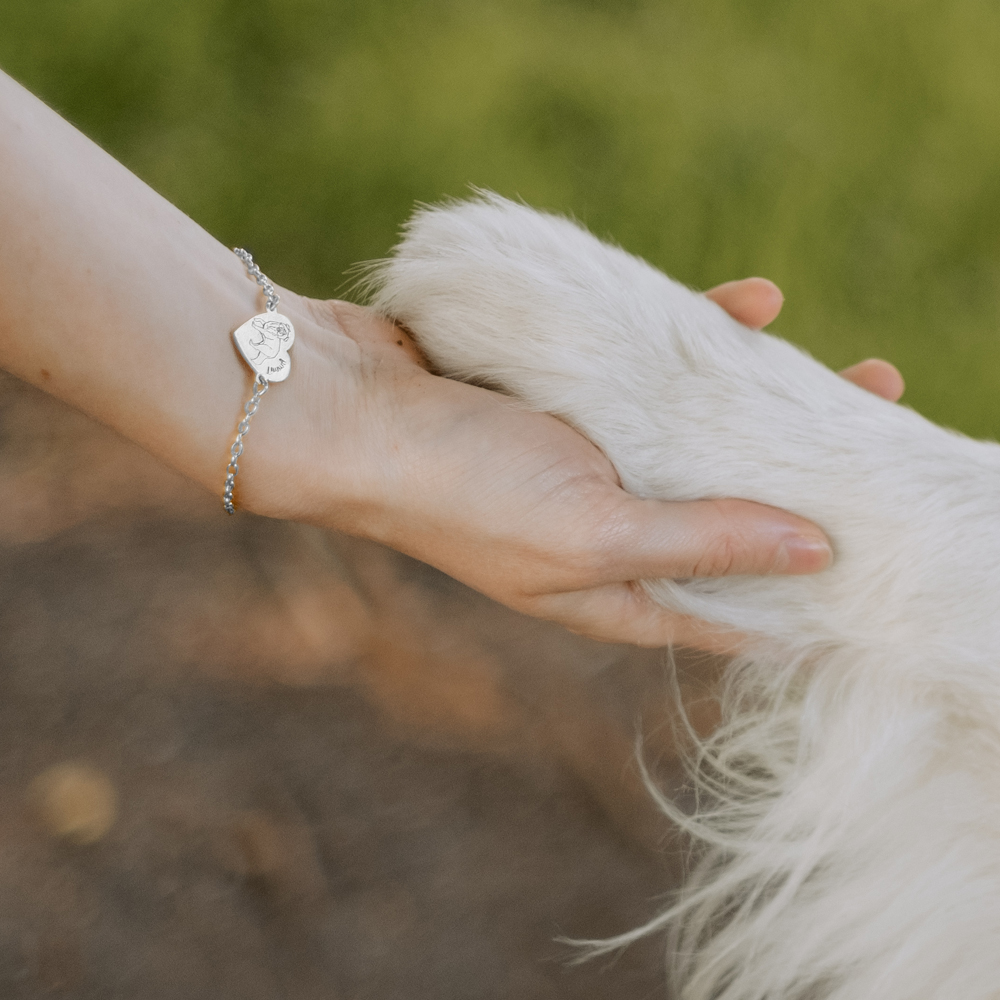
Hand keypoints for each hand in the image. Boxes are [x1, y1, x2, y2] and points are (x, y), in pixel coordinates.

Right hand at [248, 279, 901, 649]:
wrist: (344, 404)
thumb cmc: (459, 488)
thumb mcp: (592, 529)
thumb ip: (702, 542)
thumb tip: (816, 554)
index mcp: (613, 588)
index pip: (732, 606)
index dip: (805, 583)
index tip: (873, 544)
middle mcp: (608, 531)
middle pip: (726, 510)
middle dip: (801, 475)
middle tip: (875, 422)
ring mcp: (591, 460)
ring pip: (698, 435)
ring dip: (764, 400)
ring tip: (841, 368)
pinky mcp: (570, 398)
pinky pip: (654, 371)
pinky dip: (699, 341)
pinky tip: (749, 302)